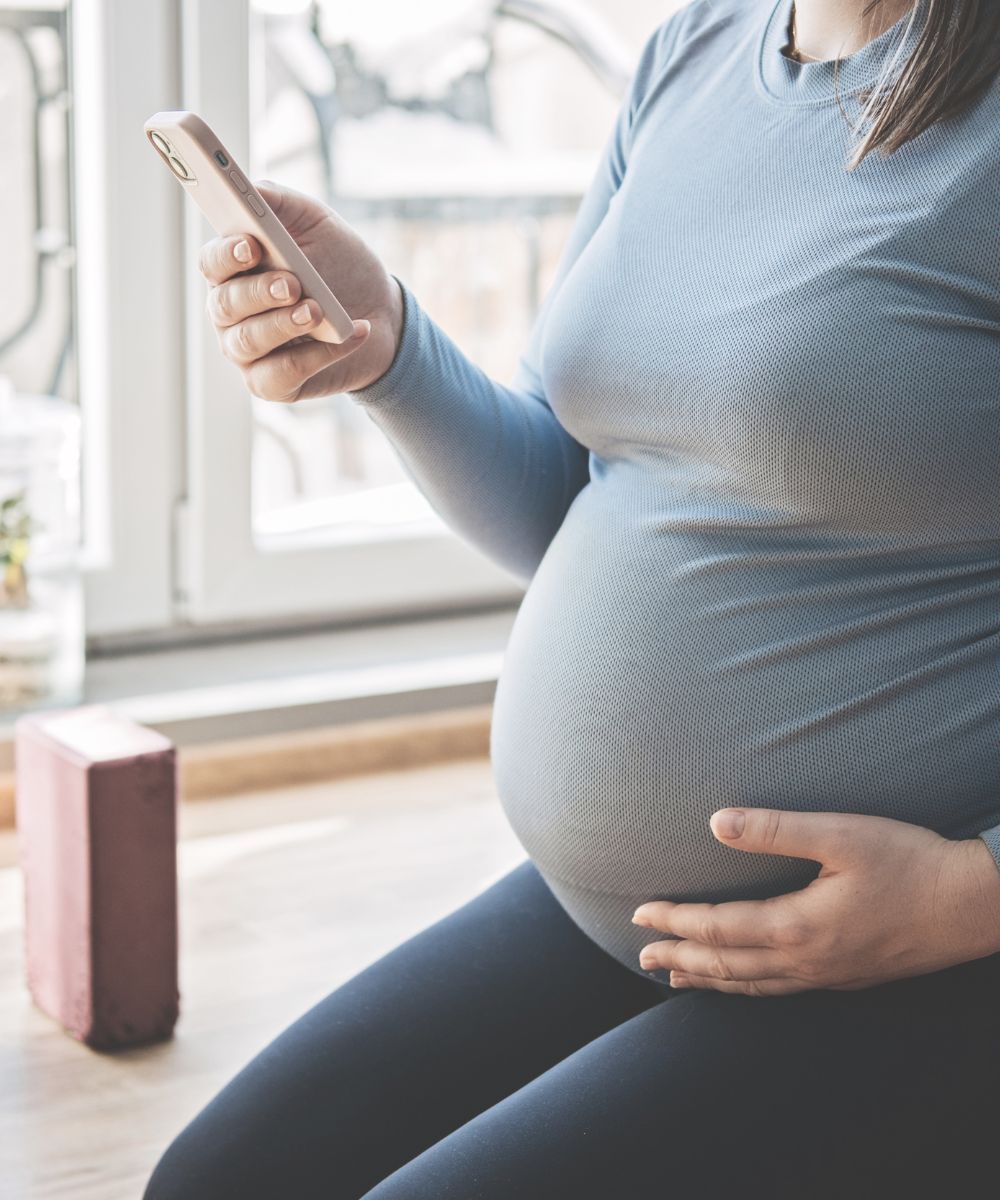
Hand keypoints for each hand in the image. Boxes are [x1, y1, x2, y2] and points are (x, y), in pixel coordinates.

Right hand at [198, 180, 404, 401]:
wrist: (382, 314)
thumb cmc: (339, 265)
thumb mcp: (315, 222)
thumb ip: (279, 202)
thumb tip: (250, 187)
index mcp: (233, 270)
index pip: (211, 263)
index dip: (226, 255)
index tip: (251, 245)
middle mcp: (230, 313)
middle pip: (224, 305)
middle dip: (258, 293)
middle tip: (293, 284)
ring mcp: (247, 352)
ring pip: (247, 341)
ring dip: (283, 325)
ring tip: (318, 312)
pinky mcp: (270, 384)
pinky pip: (279, 375)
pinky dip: (315, 357)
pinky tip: (346, 337)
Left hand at [632, 808, 999, 995]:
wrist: (973, 906)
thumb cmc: (909, 863)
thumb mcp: (841, 834)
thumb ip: (775, 829)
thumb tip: (715, 823)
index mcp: (796, 926)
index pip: (717, 928)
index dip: (674, 921)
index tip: (638, 914)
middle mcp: (805, 961)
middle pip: (726, 965)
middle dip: (679, 957)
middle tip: (640, 956)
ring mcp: (826, 975)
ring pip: (751, 985)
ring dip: (708, 978)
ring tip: (675, 976)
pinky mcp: (846, 977)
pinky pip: (779, 990)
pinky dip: (746, 987)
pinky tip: (742, 981)